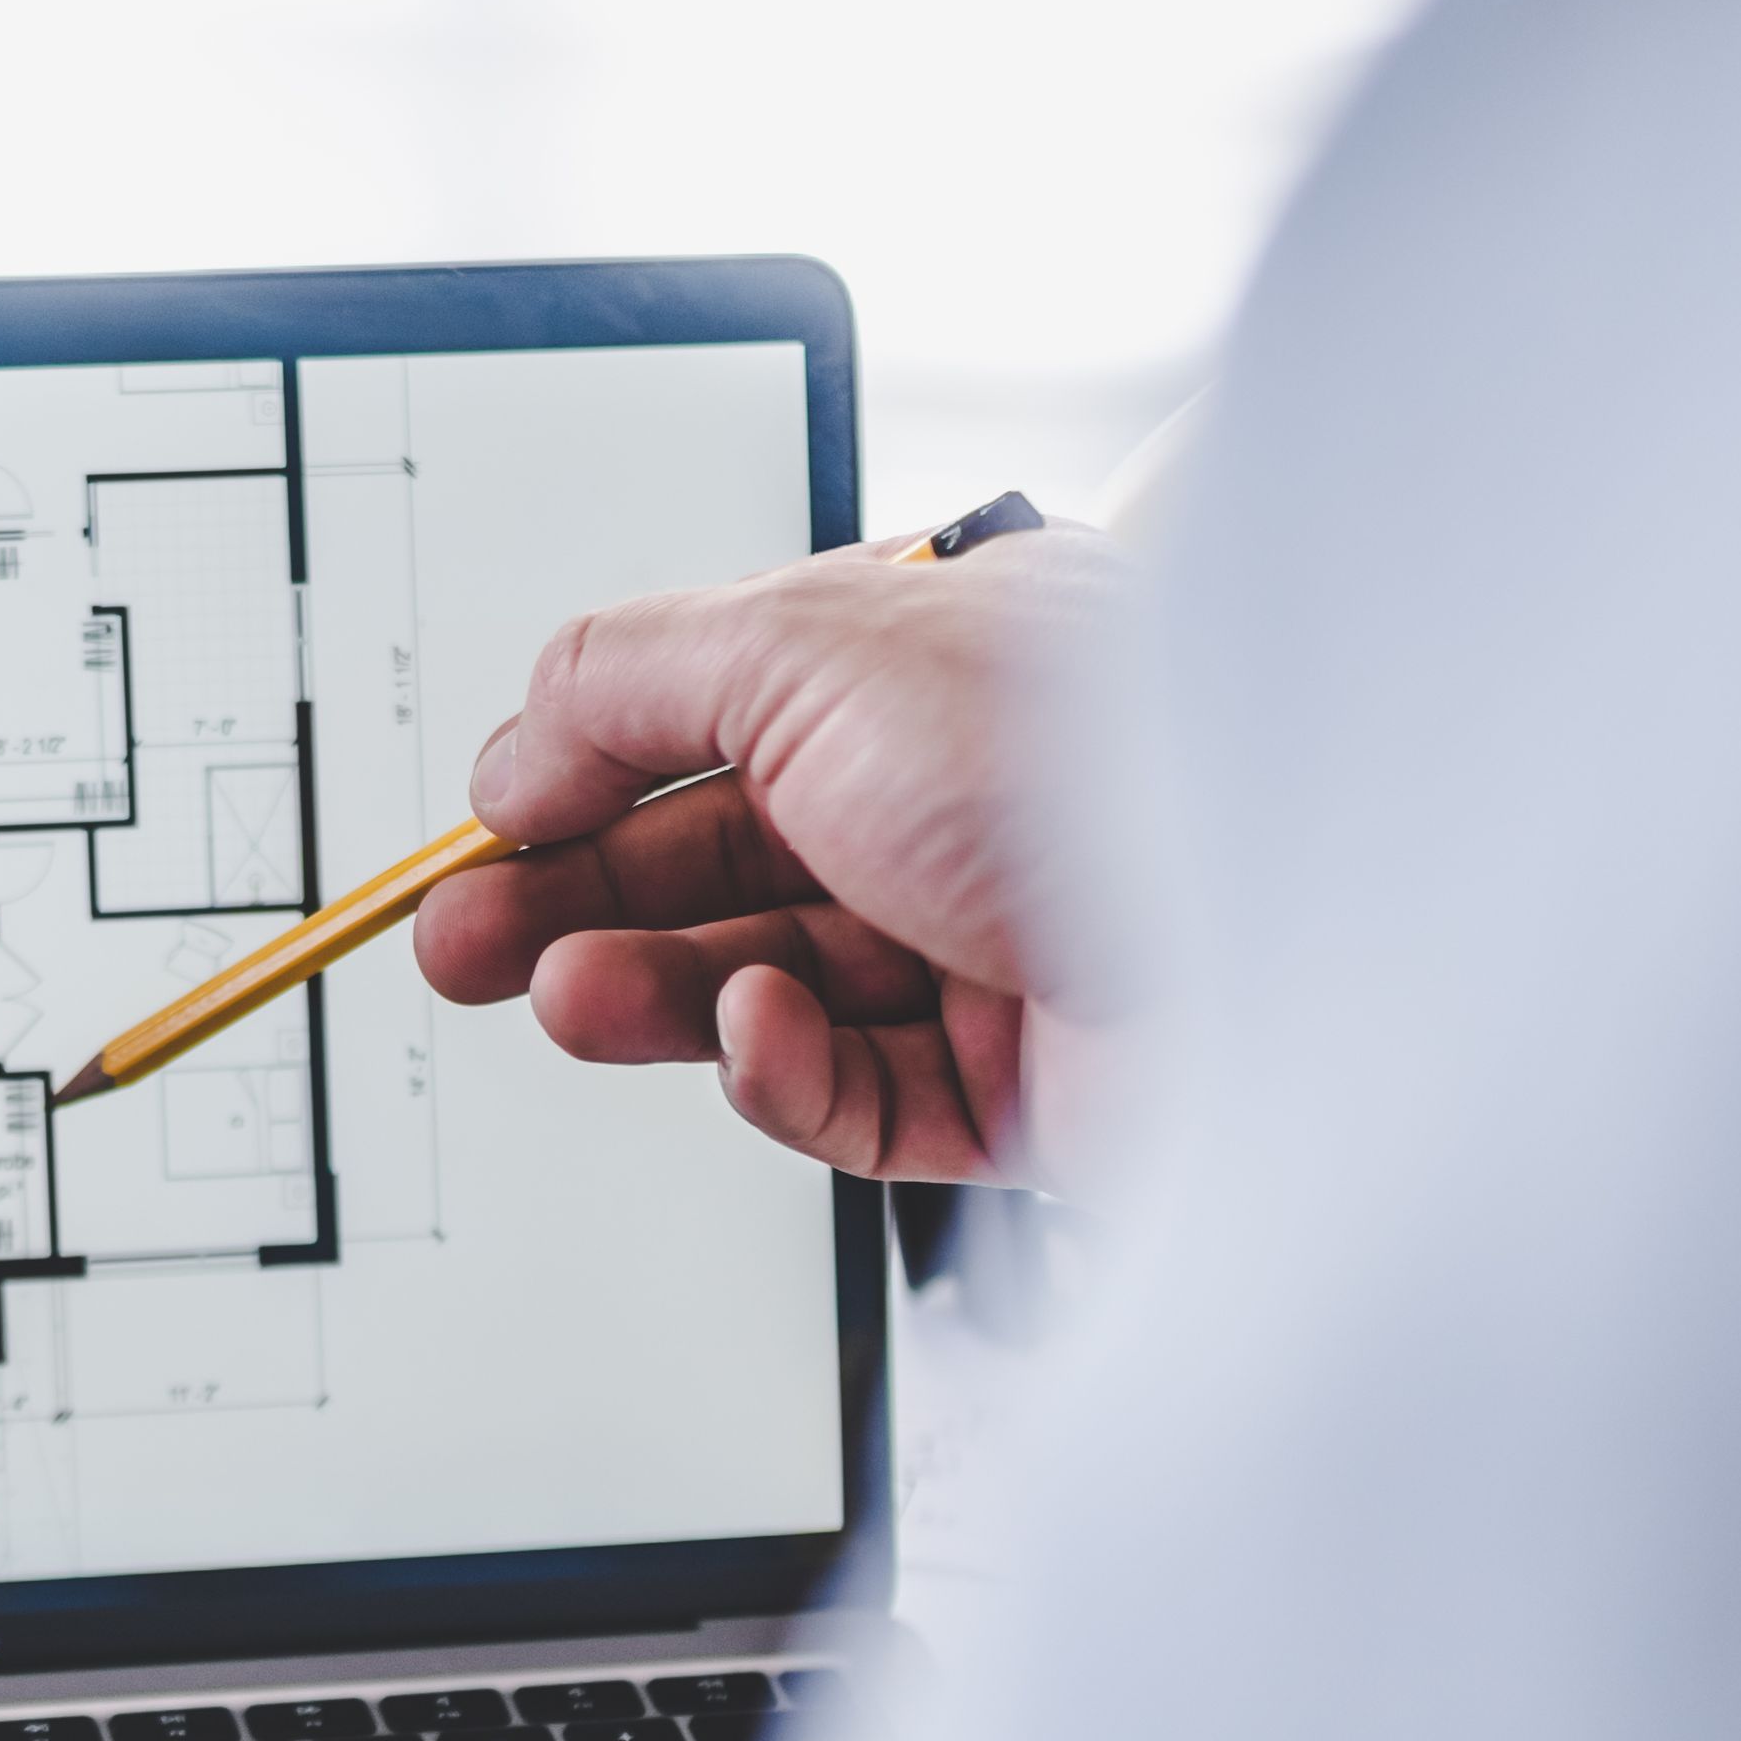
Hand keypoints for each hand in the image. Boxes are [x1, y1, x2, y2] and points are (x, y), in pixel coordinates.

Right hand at [407, 526, 1093, 1180]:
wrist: (1281, 915)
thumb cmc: (1080, 747)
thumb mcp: (802, 643)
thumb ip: (630, 673)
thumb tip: (519, 738)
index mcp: (919, 674)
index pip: (712, 726)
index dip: (583, 781)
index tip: (483, 834)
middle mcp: (957, 807)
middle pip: (721, 867)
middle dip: (576, 905)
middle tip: (460, 946)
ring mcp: (989, 953)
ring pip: (770, 987)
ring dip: (654, 992)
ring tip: (566, 996)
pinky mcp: (1020, 1092)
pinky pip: (857, 1097)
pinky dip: (786, 1073)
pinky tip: (756, 1033)